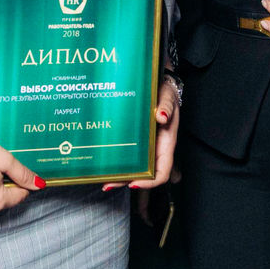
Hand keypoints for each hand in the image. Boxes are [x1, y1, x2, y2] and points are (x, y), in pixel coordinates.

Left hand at [110, 76, 179, 191]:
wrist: (158, 85)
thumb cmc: (165, 94)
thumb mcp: (168, 97)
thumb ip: (166, 107)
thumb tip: (162, 116)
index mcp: (165, 144)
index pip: (162, 172)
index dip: (150, 181)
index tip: (135, 183)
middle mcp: (154, 149)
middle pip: (143, 173)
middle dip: (126, 181)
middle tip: (108, 184)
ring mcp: (144, 146)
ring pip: (133, 166)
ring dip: (119, 175)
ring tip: (101, 178)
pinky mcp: (134, 140)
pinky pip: (126, 154)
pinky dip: (115, 161)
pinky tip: (103, 162)